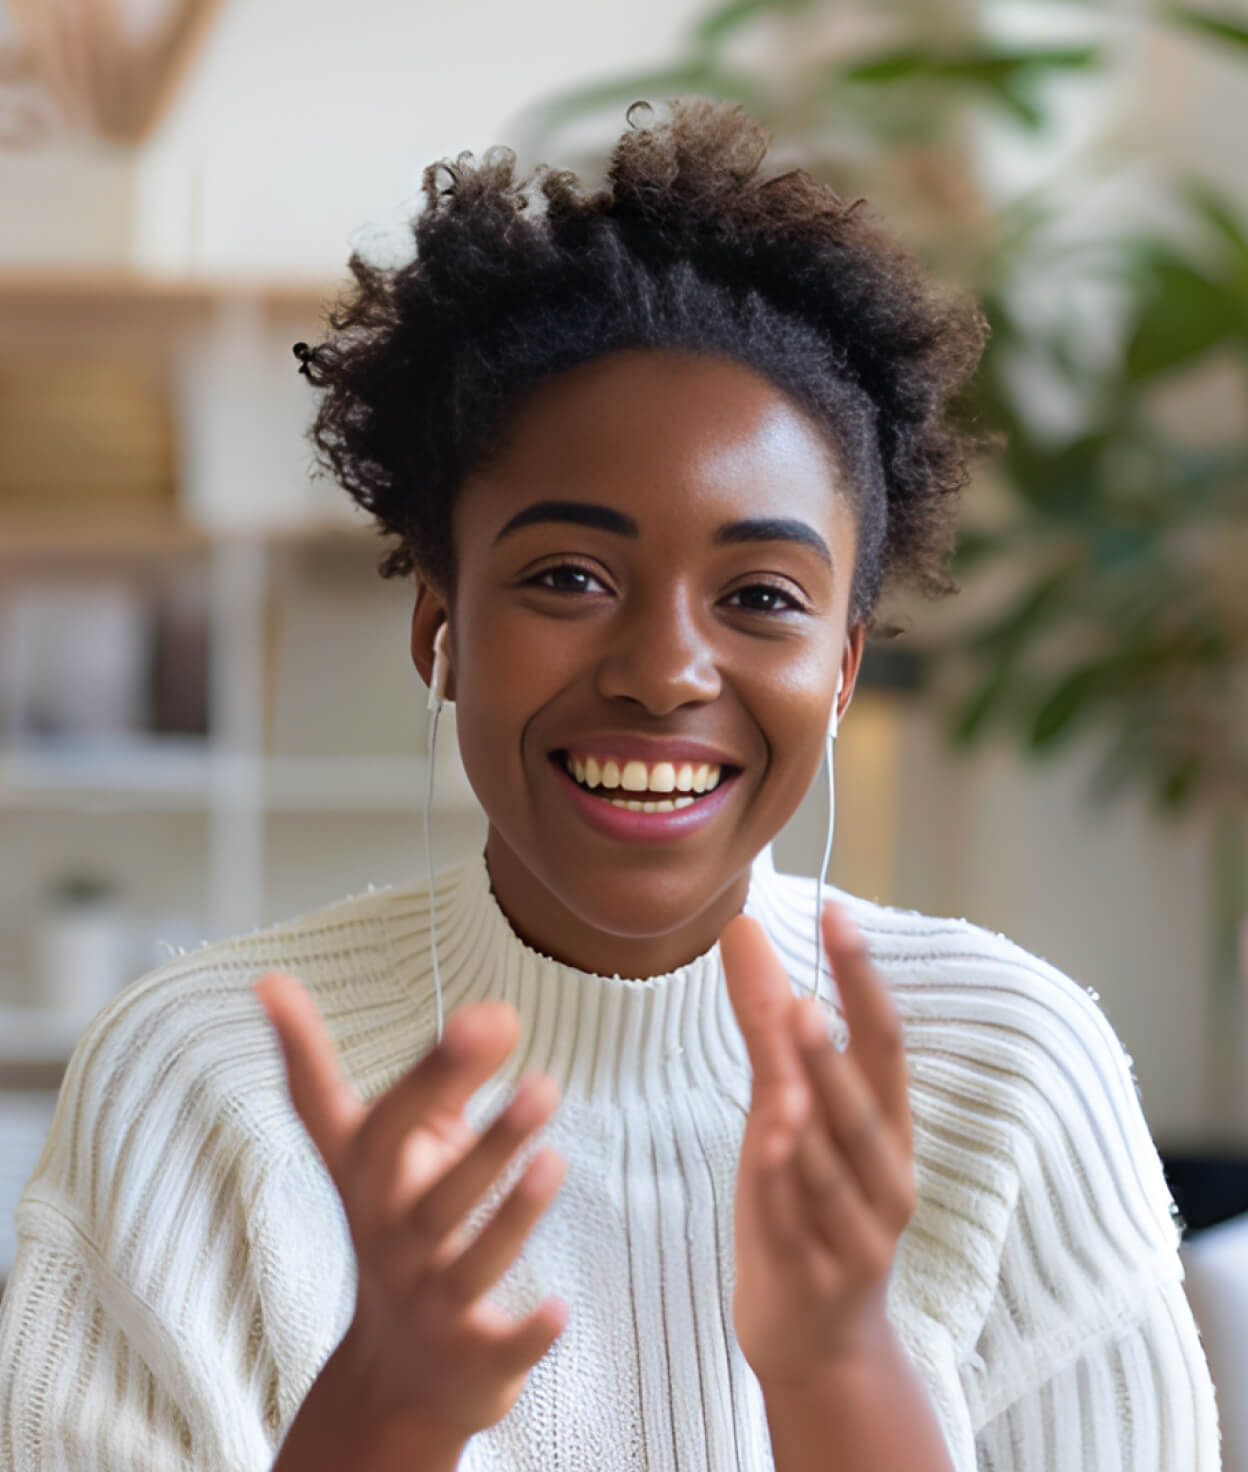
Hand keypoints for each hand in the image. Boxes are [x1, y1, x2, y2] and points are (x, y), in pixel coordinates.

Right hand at [254, 973, 568, 1449]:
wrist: (397, 1377)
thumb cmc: (405, 1224)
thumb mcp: (406, 1148)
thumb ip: (446, 1073)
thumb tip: (496, 1007)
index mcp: (372, 1178)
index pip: (370, 1119)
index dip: (376, 1065)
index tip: (390, 1003)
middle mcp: (391, 1239)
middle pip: (430, 1195)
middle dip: (480, 1143)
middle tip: (540, 1084)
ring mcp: (428, 1303)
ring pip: (468, 1262)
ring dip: (510, 1215)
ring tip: (553, 1160)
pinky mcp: (471, 1358)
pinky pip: (499, 1348)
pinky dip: (527, 1334)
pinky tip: (559, 1308)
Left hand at [721, 902, 916, 1388]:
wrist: (820, 1340)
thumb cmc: (807, 1203)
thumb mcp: (787, 1110)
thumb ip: (767, 1025)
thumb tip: (743, 928)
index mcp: (885, 1127)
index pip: (883, 1042)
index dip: (862, 980)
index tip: (837, 913)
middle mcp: (884, 1176)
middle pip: (868, 1106)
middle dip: (838, 1053)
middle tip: (807, 999)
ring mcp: (856, 1234)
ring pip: (838, 1170)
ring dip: (817, 1116)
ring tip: (792, 1067)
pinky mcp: (817, 1278)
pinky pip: (801, 1229)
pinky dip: (788, 1188)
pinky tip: (771, 1148)